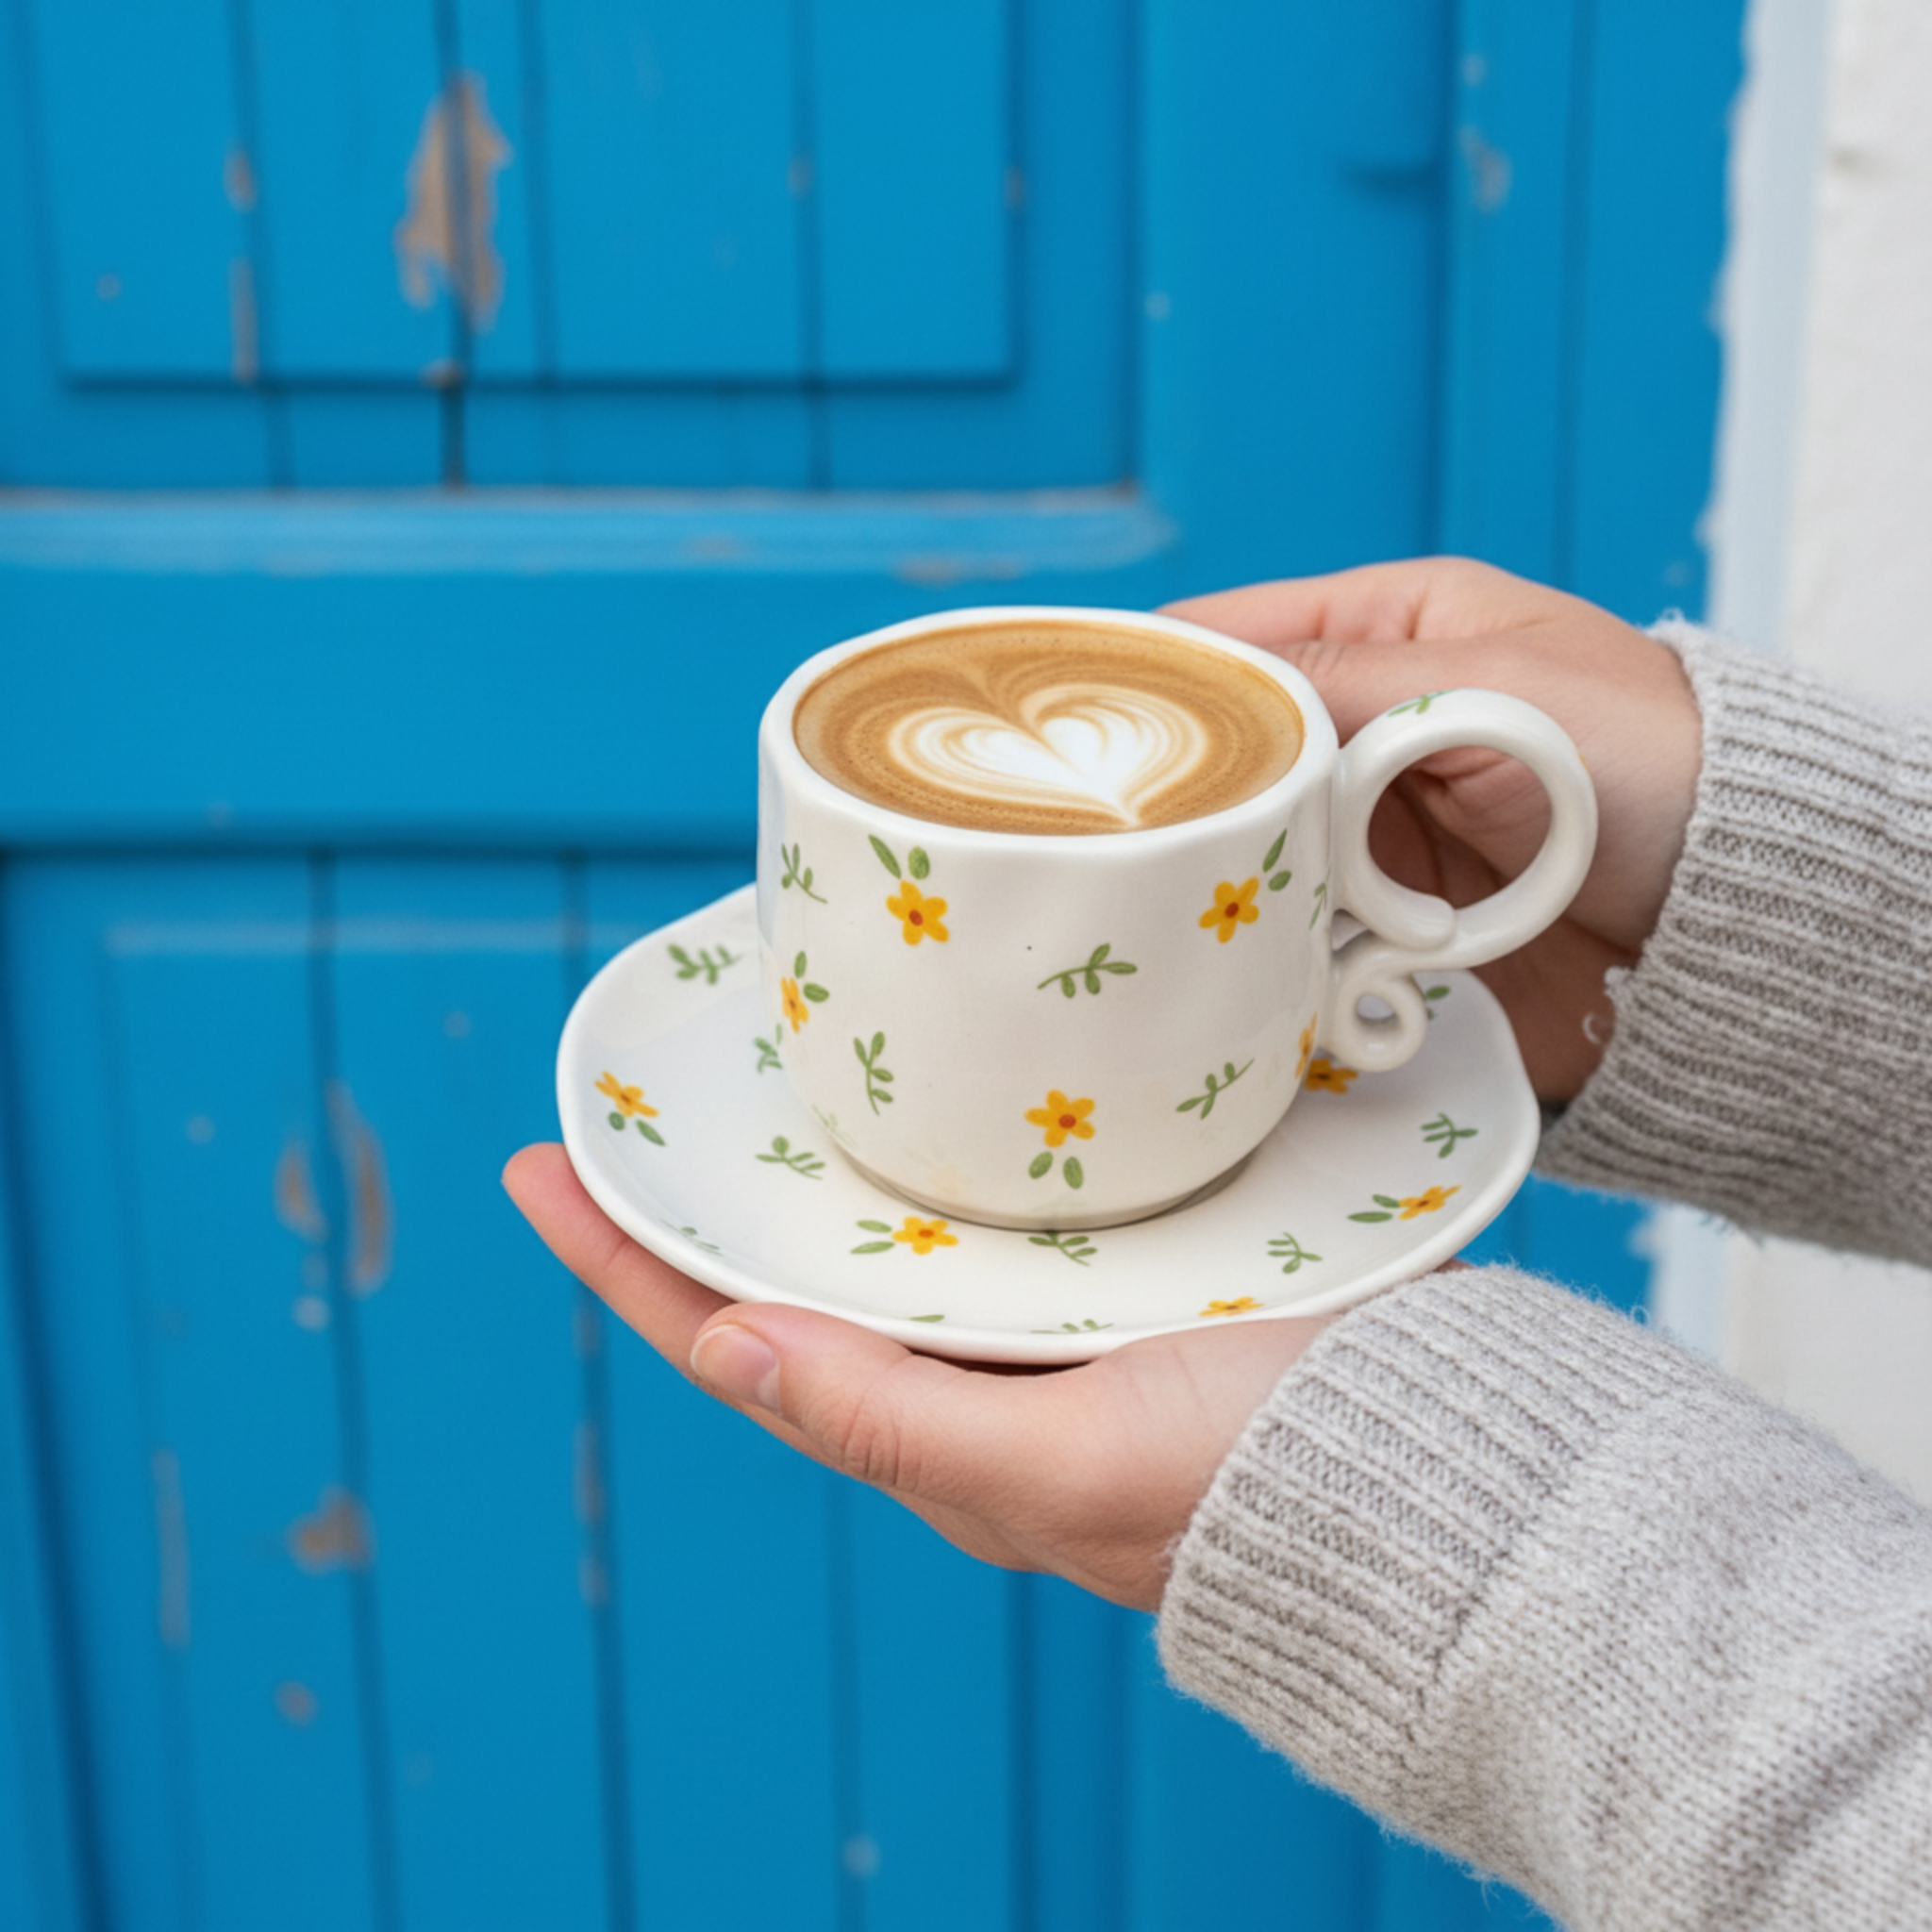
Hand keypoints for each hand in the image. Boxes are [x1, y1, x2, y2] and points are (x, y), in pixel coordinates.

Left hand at [504, 1143, 1333, 1611]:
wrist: (1441, 1475)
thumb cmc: (1256, 1486)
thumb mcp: (1058, 1463)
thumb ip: (891, 1417)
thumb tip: (722, 1348)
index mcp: (936, 1435)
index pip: (739, 1340)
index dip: (632, 1258)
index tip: (540, 1167)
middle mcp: (973, 1384)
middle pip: (800, 1280)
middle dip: (710, 1199)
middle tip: (642, 1100)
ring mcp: (1046, 1330)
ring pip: (892, 1239)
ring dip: (815, 1165)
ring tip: (752, 1078)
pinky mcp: (1121, 1279)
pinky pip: (987, 1215)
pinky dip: (931, 1158)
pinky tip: (925, 1099)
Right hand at [1164, 559, 1701, 1101]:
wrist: (1737, 921)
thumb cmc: (1644, 760)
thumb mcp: (1481, 685)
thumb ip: (1330, 683)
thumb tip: (1197, 696)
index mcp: (1399, 628)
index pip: (1240, 633)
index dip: (1159, 669)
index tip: (1079, 713)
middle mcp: (1377, 727)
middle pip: (1235, 751)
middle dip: (1188, 785)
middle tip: (1114, 818)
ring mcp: (1381, 830)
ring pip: (1257, 843)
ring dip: (1235, 869)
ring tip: (1187, 885)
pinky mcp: (1392, 923)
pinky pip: (1298, 926)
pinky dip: (1274, 939)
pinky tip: (1243, 947)